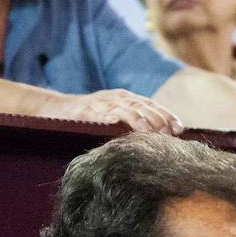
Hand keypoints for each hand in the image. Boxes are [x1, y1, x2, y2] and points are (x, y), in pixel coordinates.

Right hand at [48, 90, 182, 133]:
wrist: (56, 109)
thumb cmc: (92, 116)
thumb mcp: (117, 116)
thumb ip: (137, 122)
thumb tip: (163, 137)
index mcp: (128, 99)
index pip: (152, 106)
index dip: (166, 116)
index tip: (179, 129)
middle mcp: (117, 98)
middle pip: (142, 107)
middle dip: (157, 119)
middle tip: (168, 133)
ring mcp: (100, 103)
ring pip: (123, 109)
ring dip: (137, 119)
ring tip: (148, 130)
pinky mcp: (83, 110)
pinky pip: (96, 113)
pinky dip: (105, 116)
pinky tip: (113, 122)